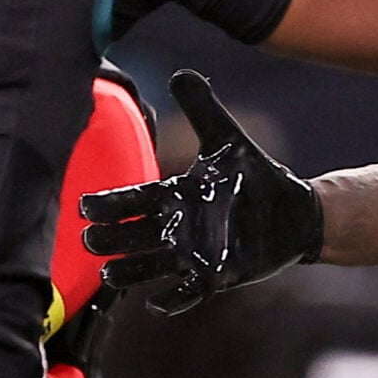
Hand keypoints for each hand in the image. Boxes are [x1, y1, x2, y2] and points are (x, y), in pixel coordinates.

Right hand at [79, 71, 321, 314]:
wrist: (293, 212)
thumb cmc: (255, 176)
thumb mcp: (227, 139)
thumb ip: (203, 108)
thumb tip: (181, 73)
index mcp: (174, 195)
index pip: (135, 199)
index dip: (110, 204)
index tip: (84, 205)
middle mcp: (177, 227)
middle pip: (134, 236)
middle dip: (111, 239)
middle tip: (90, 240)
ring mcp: (193, 254)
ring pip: (151, 266)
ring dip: (130, 272)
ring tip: (109, 276)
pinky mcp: (215, 276)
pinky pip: (187, 293)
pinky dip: (171, 300)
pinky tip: (155, 304)